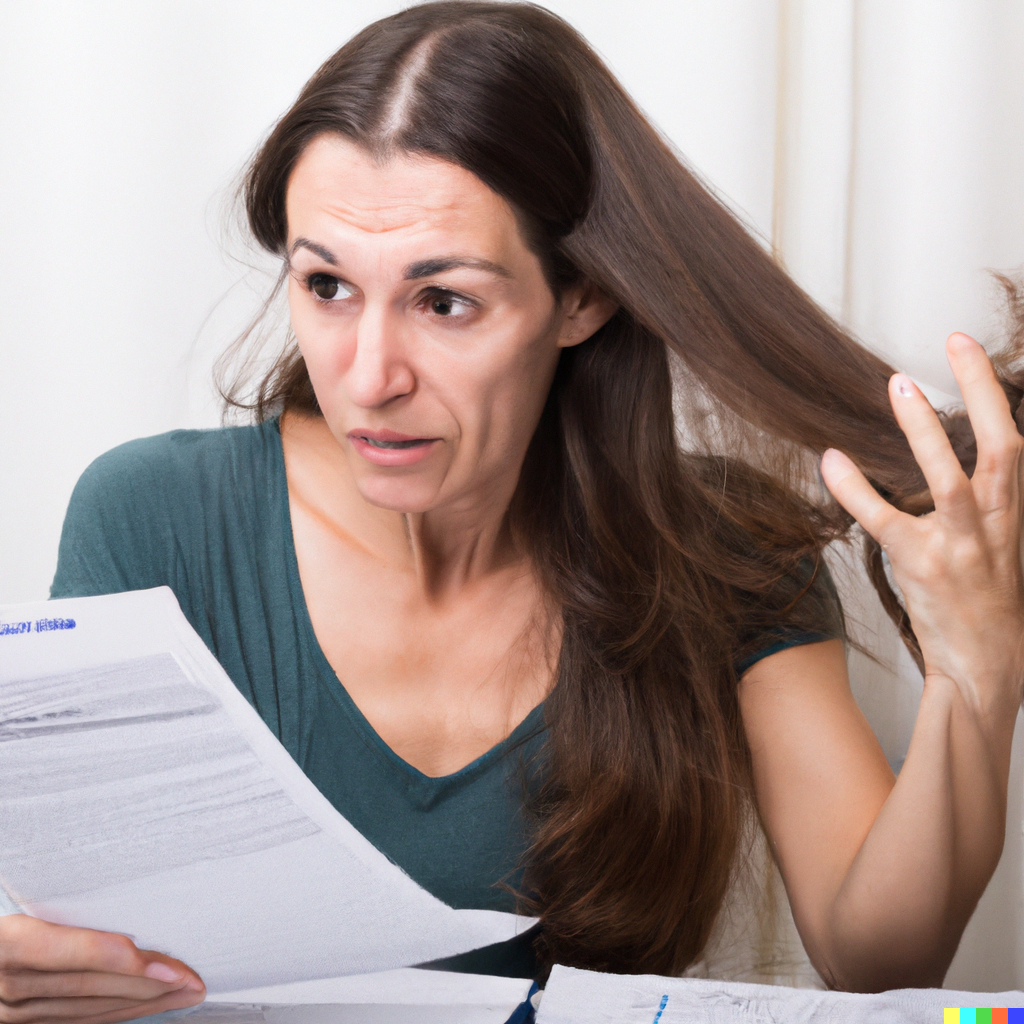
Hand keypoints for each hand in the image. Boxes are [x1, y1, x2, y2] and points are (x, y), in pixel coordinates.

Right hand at [0, 915, 204, 1023]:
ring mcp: (13, 1010)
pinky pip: (80, 1020)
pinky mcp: (24, 1022)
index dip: (126, 962)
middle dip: (150, 986)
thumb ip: (70, 902)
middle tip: (194, 979)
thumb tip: (137, 887)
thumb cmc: (20, 907)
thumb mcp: (35, 898)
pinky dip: (119, 1011)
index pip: (75, 954)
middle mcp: (8, 981)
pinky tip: (150, 1004)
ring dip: (144, 1003)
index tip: (170, 968)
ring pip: (90, 1010)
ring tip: (185, 992)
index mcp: (9, 941)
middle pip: (91, 988)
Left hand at [820, 332, 1023, 722]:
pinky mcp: (921, 568)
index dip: (993, 392)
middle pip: (1003, 449)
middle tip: (952, 344)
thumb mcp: (996, 544)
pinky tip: (831, 462)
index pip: (1014, 443)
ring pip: (949, 480)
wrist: (989, 667)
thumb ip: (978, 500)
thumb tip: (940, 450)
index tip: (965, 347)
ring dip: (925, 433)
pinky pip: (883, 521)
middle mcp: (994, 525)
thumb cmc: (986, 601)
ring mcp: (959, 547)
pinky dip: (855, 489)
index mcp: (1012, 514)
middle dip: (981, 392)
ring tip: (898, 387)